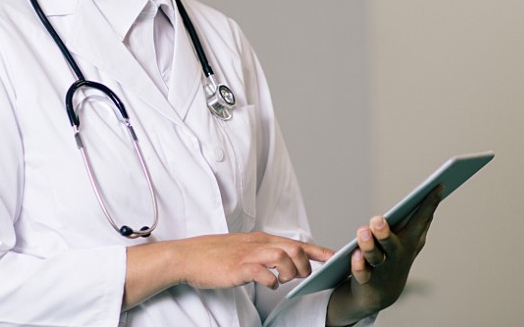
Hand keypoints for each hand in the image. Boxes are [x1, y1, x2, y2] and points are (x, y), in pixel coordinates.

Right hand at [124, 232, 334, 309]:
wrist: (188, 256)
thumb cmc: (215, 255)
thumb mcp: (244, 249)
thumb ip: (264, 253)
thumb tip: (282, 264)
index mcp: (262, 239)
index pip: (297, 243)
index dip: (319, 250)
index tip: (335, 257)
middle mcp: (259, 243)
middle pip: (295, 249)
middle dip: (305, 266)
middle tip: (301, 277)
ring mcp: (249, 255)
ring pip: (284, 258)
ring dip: (290, 273)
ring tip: (284, 280)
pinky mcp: (239, 268)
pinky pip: (264, 273)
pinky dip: (272, 280)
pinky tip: (269, 284)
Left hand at [326, 185, 443, 325]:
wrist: (381, 294)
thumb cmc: (395, 257)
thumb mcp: (409, 239)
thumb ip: (420, 219)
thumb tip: (436, 192)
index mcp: (410, 240)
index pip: (421, 220)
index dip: (430, 203)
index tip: (437, 185)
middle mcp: (397, 254)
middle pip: (392, 242)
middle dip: (385, 232)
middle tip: (377, 219)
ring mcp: (381, 268)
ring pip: (374, 257)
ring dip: (368, 246)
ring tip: (362, 232)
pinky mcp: (365, 279)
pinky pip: (361, 272)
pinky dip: (359, 265)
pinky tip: (355, 256)